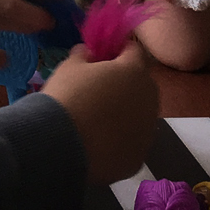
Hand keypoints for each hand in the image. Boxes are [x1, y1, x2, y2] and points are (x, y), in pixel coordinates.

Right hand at [40, 39, 158, 184]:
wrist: (60, 145)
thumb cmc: (66, 97)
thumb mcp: (69, 67)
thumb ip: (83, 55)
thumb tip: (88, 53)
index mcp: (134, 71)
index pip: (134, 51)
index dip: (118, 50)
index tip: (102, 55)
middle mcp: (149, 100)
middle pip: (141, 85)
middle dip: (125, 83)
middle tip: (98, 88)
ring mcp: (146, 132)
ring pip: (139, 116)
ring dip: (124, 113)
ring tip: (96, 120)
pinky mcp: (138, 158)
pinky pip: (131, 143)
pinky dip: (119, 140)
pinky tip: (97, 142)